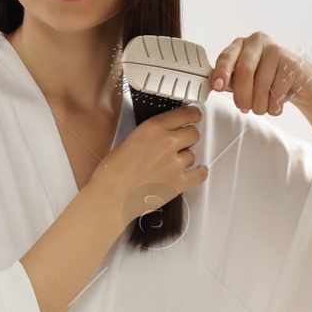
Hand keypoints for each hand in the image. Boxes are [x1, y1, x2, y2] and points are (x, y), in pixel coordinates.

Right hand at [86, 105, 206, 224]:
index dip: (192, 114)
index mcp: (152, 128)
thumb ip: (148, 135)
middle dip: (189, 136)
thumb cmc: (112, 173)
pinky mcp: (180, 182)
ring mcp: (175, 163)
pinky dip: (199, 173)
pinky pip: (200, 174)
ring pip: (193, 154)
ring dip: (186, 157)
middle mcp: (167, 143)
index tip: (195, 115)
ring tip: (172, 164)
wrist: (111, 197)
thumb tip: (158, 136)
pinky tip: (197, 171)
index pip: (184, 114)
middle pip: (193, 133)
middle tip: (184, 141)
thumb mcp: (126, 141)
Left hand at [211, 32, 311, 115]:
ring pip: (261, 83)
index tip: (217, 87)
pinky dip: (273, 105)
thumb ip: (231, 80)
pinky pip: (277, 89)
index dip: (221, 72)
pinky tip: (274, 107)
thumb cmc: (267, 79)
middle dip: (242, 95)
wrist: (299, 80)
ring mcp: (276, 49)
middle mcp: (257, 42)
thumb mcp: (245, 78)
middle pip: (244, 70)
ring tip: (260, 109)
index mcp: (241, 44)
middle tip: (243, 108)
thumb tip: (217, 86)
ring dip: (259, 104)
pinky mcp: (291, 62)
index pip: (227, 56)